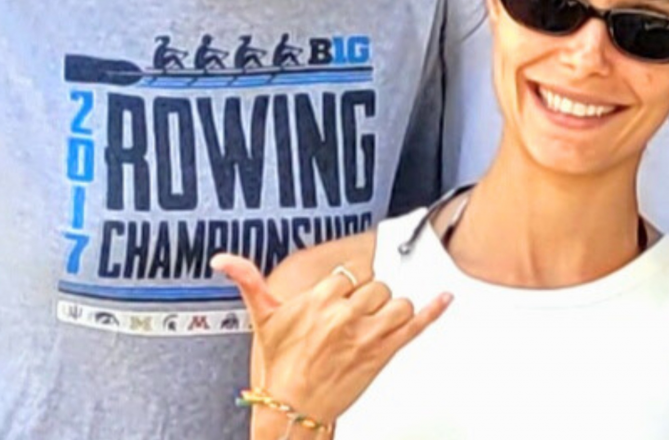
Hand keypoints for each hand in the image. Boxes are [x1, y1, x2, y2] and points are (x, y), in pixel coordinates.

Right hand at [214, 253, 449, 426]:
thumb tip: (223, 260)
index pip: (348, 275)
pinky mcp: (385, 351)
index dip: (344, 289)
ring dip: (390, 310)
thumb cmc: (281, 366)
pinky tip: (446, 297)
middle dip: (366, 301)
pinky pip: (417, 324)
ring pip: (397, 302)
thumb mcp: (264, 321)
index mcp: (320, 300)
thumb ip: (248, 282)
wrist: (293, 407)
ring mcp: (369, 333)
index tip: (339, 299)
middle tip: (351, 320)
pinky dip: (434, 310)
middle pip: (376, 287)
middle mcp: (347, 314)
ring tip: (373, 325)